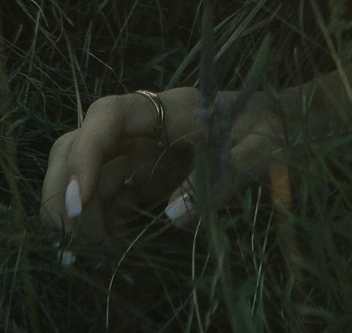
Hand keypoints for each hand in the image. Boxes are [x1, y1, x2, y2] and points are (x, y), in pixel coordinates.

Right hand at [40, 86, 287, 252]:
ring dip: (76, 209)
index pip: (108, 114)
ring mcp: (139, 151)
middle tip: (72, 233)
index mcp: (169, 107)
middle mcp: (143, 126)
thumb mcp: (262, 148)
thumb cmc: (276, 127)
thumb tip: (173, 216)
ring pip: (83, 172)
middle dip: (64, 185)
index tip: (83, 197)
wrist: (287, 126)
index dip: (86, 151)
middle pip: (77, 142)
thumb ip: (221, 177)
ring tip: (96, 245)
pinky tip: (110, 243)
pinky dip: (96, 221)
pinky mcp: (142, 178)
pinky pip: (104, 197)